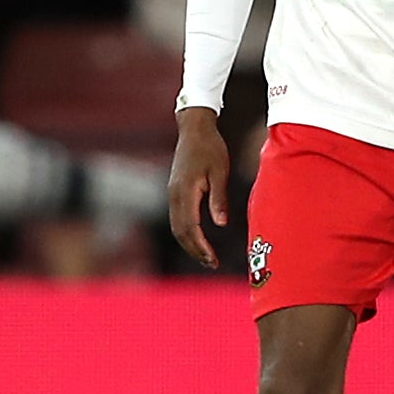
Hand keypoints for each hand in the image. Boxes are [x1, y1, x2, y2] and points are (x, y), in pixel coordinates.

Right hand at [167, 107, 232, 266]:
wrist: (194, 129)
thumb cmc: (211, 148)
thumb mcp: (220, 172)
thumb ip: (219, 198)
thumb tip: (221, 224)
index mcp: (186, 191)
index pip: (190, 227)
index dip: (201, 246)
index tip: (213, 259)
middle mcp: (175, 195)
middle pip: (180, 232)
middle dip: (195, 250)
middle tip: (211, 263)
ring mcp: (172, 193)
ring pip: (176, 227)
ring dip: (190, 244)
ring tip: (206, 257)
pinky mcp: (175, 191)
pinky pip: (177, 218)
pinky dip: (186, 232)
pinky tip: (198, 239)